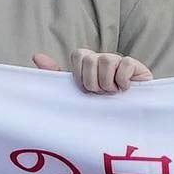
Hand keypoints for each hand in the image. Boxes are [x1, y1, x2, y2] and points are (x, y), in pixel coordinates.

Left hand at [34, 48, 152, 95]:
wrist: (127, 119)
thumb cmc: (99, 105)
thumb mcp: (76, 92)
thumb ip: (56, 75)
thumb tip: (36, 56)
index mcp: (88, 63)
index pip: (78, 55)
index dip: (79, 75)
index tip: (85, 90)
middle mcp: (103, 59)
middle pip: (91, 58)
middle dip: (93, 82)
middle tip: (99, 94)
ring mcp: (120, 61)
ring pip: (106, 61)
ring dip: (107, 84)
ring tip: (112, 93)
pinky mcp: (136, 66)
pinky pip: (124, 64)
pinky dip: (122, 81)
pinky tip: (125, 89)